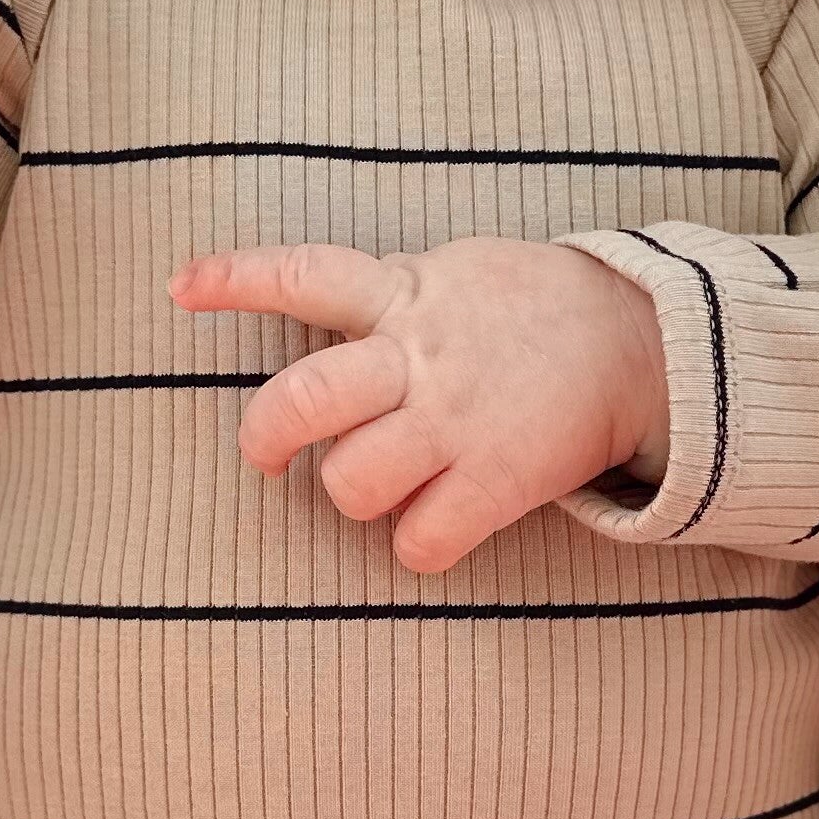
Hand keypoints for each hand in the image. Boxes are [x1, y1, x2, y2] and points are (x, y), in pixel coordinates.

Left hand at [168, 237, 670, 573]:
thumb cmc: (532, 310)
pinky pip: (420, 541)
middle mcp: (421, 356)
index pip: (304, 275)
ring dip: (354, 496)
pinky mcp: (499, 478)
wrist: (640, 342)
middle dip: (265, 438)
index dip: (236, 280)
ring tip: (385, 487)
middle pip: (304, 400)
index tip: (178, 287)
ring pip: (351, 481)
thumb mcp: (456, 272)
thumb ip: (390, 295)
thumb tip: (320, 310)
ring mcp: (457, 421)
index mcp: (405, 294)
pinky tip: (436, 525)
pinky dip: (417, 545)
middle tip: (265, 459)